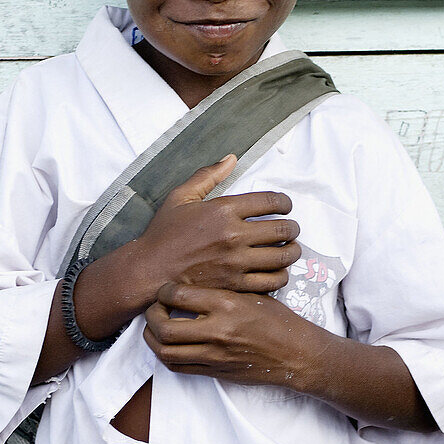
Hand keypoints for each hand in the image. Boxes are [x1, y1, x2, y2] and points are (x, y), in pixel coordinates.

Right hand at [136, 155, 301, 296]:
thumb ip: (208, 175)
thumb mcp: (181, 197)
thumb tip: (232, 158)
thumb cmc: (163, 233)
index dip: (285, 202)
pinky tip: (275, 270)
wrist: (149, 270)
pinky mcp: (235, 285)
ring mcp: (236, 263)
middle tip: (291, 228)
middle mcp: (234, 236)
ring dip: (292, 251)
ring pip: (283, 257)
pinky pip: (272, 281)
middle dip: (293, 227)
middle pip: (284, 229)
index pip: (272, 201)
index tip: (285, 206)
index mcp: (223, 210)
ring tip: (289, 249)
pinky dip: (280, 275)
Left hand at [143, 282, 307, 389]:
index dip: (163, 291)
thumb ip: (222, 290)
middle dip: (150, 316)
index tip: (164, 290)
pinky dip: (166, 355)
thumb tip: (191, 281)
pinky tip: (168, 345)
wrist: (296, 354)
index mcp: (226, 304)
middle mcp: (217, 330)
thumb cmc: (277, 320)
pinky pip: (179, 367)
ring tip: (154, 328)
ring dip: (152, 338)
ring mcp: (215, 354)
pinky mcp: (215, 372)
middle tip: (153, 309)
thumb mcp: (252, 294)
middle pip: (164, 327)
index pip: (178, 295)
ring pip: (166, 351)